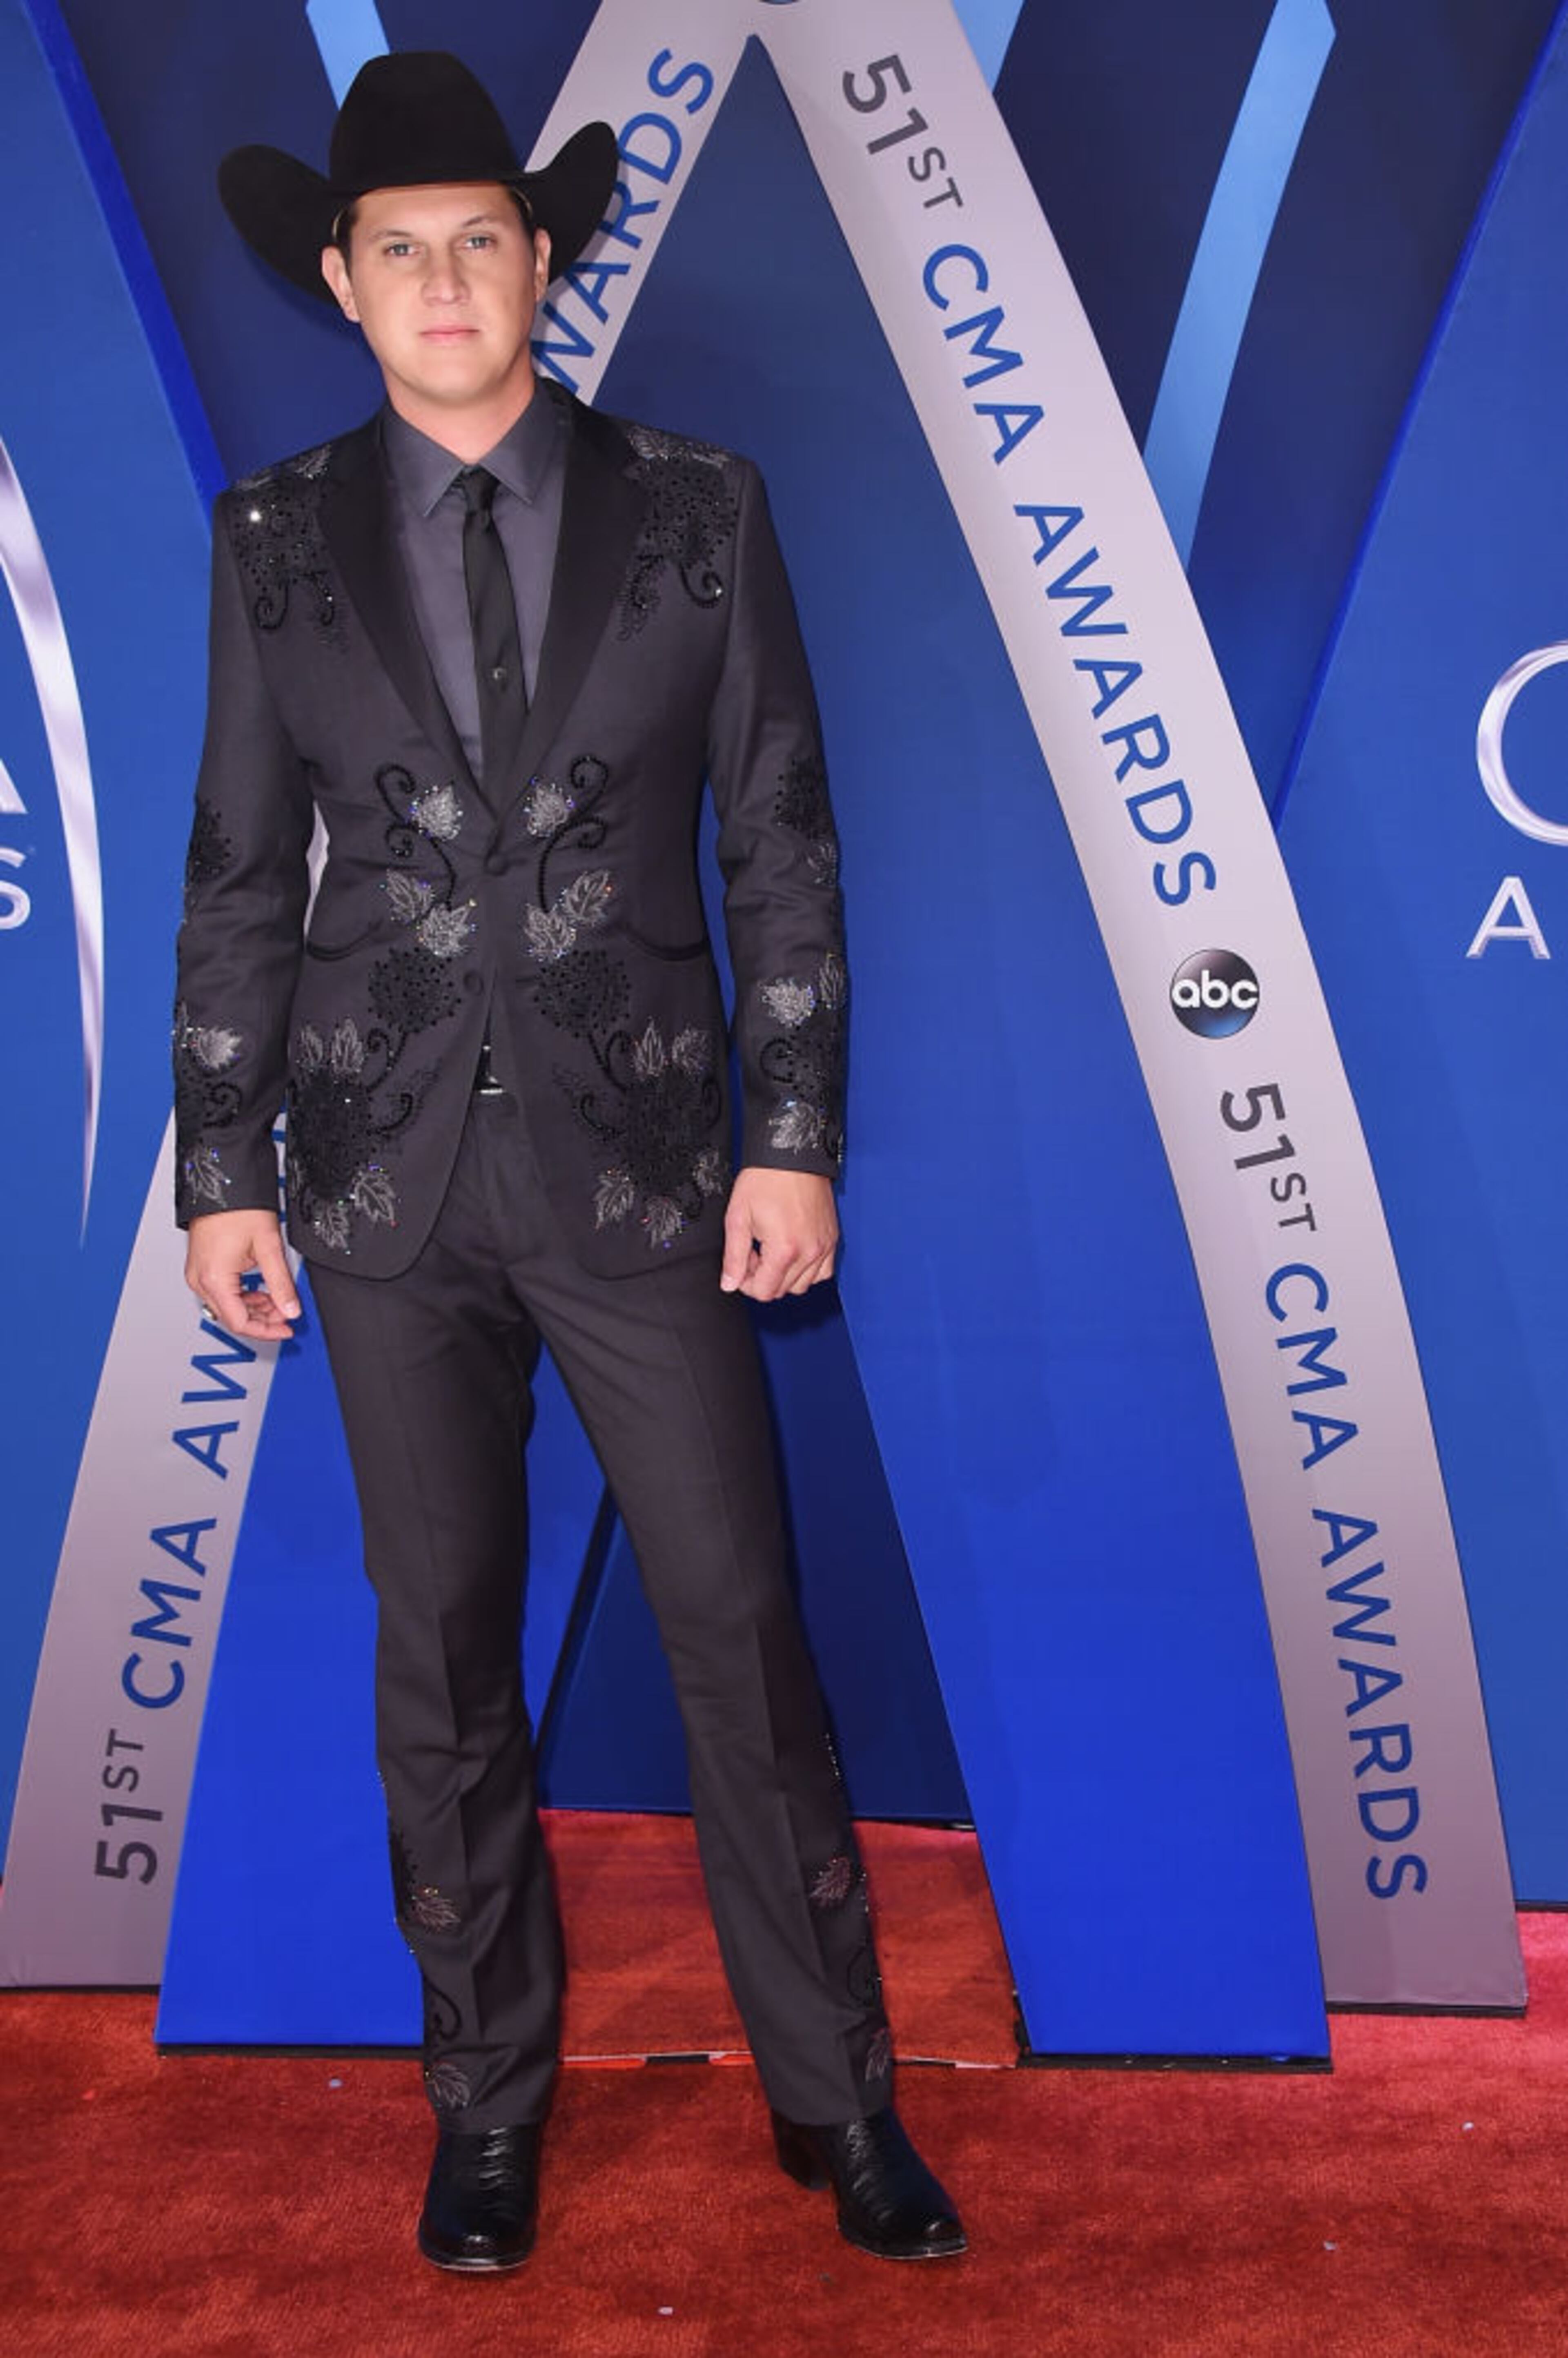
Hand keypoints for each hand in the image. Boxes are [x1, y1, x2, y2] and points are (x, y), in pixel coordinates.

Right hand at [185, 1208, 299, 1340]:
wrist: (221, 1183)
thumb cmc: (239, 1208)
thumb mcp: (268, 1248)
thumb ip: (281, 1283)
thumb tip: (291, 1309)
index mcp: (215, 1279)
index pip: (240, 1322)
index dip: (266, 1331)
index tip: (285, 1329)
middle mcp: (200, 1279)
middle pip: (232, 1316)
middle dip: (262, 1319)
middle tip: (285, 1314)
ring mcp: (198, 1272)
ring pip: (227, 1305)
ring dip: (253, 1307)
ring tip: (277, 1300)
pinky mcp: (201, 1265)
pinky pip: (221, 1291)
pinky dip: (242, 1295)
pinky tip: (260, 1289)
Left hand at [720, 1167, 838, 1301]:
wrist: (792, 1156)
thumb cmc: (766, 1180)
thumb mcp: (739, 1218)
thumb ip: (734, 1257)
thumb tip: (730, 1283)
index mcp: (785, 1249)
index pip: (765, 1292)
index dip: (747, 1283)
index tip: (743, 1264)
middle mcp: (809, 1251)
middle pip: (783, 1290)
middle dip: (764, 1277)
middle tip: (755, 1251)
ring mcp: (824, 1246)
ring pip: (803, 1285)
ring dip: (785, 1275)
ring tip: (773, 1250)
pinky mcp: (832, 1239)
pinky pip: (823, 1272)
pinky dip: (808, 1270)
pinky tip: (793, 1252)